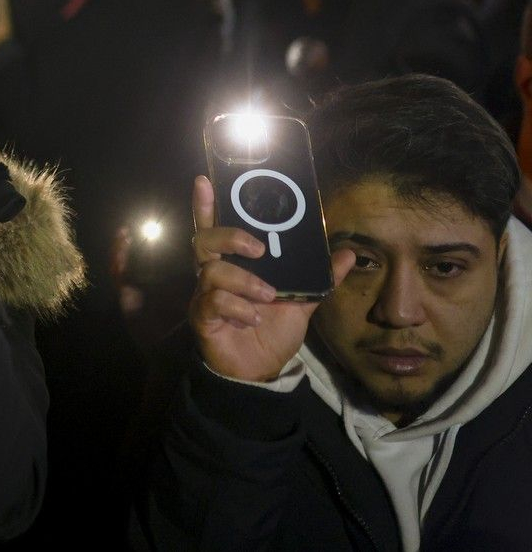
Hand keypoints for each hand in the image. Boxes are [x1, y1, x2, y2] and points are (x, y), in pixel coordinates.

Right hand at [190, 176, 355, 381]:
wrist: (261, 371)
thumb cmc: (272, 330)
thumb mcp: (302, 302)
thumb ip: (319, 278)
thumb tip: (348, 253)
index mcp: (233, 263)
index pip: (214, 228)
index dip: (206, 205)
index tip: (205, 181)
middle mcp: (213, 274)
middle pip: (204, 240)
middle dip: (230, 237)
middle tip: (258, 248)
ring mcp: (204, 295)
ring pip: (211, 271)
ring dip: (245, 281)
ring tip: (269, 296)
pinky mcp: (203, 318)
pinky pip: (212, 302)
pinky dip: (238, 307)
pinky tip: (253, 318)